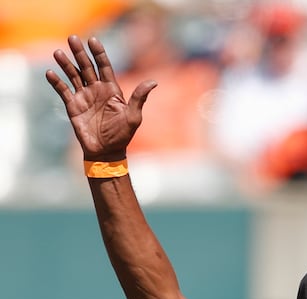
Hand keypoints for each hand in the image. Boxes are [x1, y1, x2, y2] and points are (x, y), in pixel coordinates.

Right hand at [45, 35, 155, 160]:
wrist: (106, 152)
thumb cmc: (122, 135)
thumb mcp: (133, 116)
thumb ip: (139, 98)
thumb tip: (153, 82)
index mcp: (111, 90)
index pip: (104, 66)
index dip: (99, 53)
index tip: (93, 40)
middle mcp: (96, 90)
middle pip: (86, 66)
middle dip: (80, 53)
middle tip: (73, 38)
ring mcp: (83, 96)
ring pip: (73, 75)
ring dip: (66, 64)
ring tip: (59, 53)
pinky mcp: (72, 105)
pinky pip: (63, 90)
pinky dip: (56, 82)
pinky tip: (50, 73)